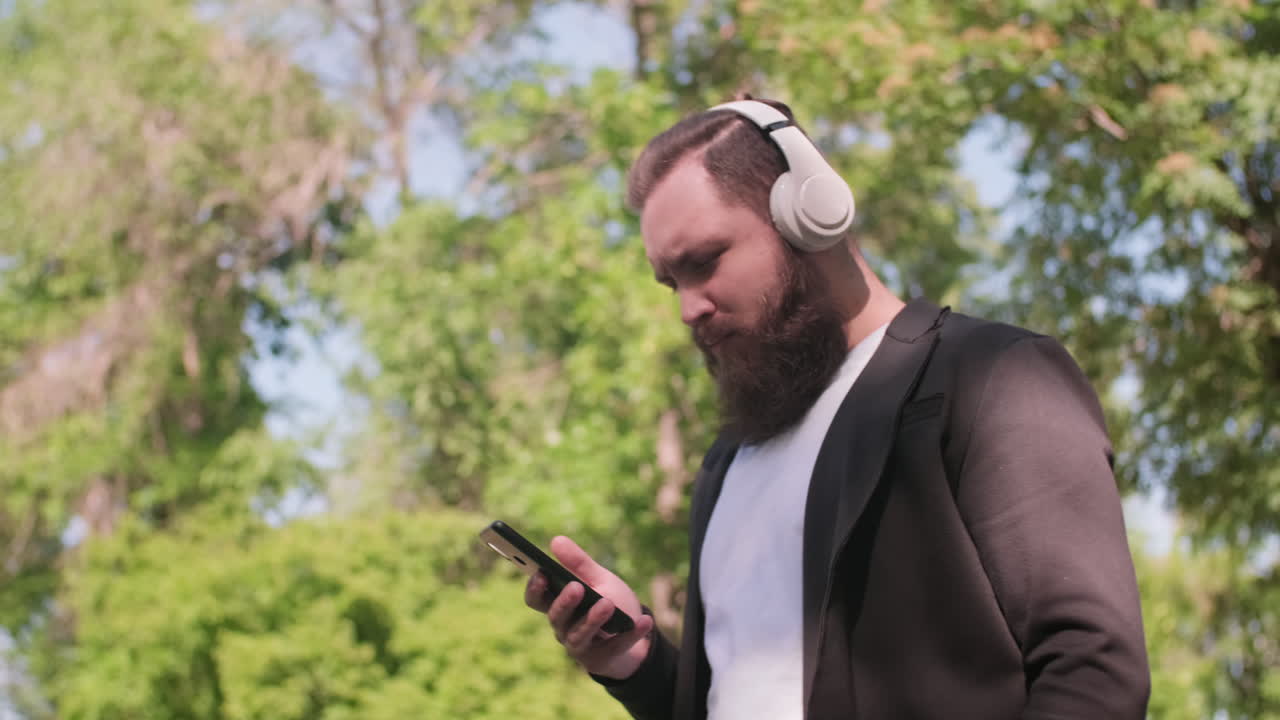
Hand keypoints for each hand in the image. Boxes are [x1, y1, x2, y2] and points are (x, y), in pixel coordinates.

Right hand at [524, 535, 654, 679]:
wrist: (633, 633)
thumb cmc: (609, 602)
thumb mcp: (598, 579)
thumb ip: (578, 563)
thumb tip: (556, 540)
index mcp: (559, 605)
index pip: (536, 600)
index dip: (535, 589)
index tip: (541, 574)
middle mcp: (563, 627)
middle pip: (556, 617)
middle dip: (565, 602)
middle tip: (576, 587)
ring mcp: (580, 646)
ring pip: (579, 635)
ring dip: (593, 619)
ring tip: (607, 603)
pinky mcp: (601, 660)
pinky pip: (614, 647)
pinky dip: (630, 634)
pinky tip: (644, 621)